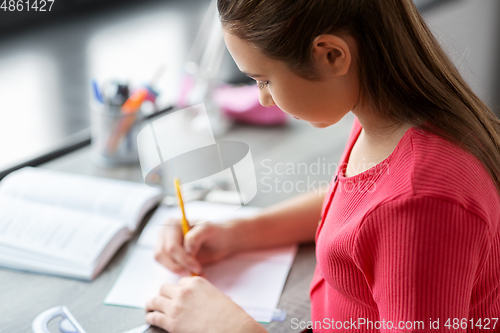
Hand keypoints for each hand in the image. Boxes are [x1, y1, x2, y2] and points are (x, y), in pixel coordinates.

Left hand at [145, 276, 266, 332]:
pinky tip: (151, 318)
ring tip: (150, 307)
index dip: (178, 289)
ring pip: (155, 300)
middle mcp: (183, 292)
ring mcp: (176, 306)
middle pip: (164, 289)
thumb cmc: (228, 315)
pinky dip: (150, 317)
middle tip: (161, 300)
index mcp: (196, 283)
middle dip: (164, 295)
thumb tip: (199, 299)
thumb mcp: (217, 296)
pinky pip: (154, 316)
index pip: (180, 282)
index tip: (177, 295)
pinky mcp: (171, 322)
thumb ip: (204, 294)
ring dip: (152, 304)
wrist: (230, 327)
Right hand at [154, 218, 238, 275]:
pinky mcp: (170, 257)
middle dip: (178, 267)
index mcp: (172, 225)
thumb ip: (196, 236)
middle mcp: (165, 234)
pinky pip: (169, 267)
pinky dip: (180, 273)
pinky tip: (194, 274)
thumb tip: (187, 250)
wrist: (222, 240)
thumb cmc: (216, 232)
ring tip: (196, 274)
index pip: (171, 247)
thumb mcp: (209, 230)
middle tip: (195, 273)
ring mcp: (165, 246)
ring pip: (163, 263)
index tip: (197, 268)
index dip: (183, 260)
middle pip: (162, 255)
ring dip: (178, 271)